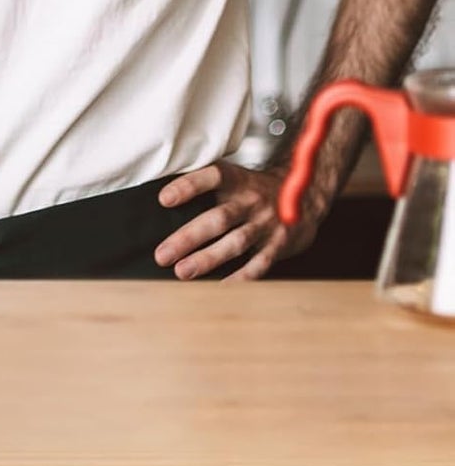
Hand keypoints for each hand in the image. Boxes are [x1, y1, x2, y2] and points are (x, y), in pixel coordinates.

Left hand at [154, 161, 324, 280]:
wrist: (305, 195)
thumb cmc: (252, 189)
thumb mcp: (234, 177)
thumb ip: (205, 184)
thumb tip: (160, 199)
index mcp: (237, 179)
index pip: (212, 176)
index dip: (188, 186)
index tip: (164, 200)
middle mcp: (251, 201)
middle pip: (218, 218)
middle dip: (188, 238)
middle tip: (162, 255)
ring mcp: (266, 224)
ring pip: (235, 243)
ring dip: (208, 259)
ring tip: (182, 272)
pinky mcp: (278, 245)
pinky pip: (258, 264)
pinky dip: (239, 278)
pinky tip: (218, 288)